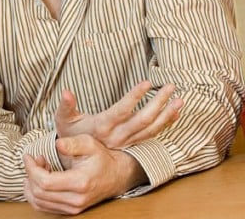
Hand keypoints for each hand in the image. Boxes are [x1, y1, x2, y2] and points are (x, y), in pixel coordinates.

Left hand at [23, 134, 147, 214]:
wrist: (116, 175)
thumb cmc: (102, 158)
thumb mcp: (90, 144)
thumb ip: (72, 143)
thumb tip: (57, 144)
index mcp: (80, 182)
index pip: (45, 182)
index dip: (31, 169)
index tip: (28, 156)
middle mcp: (76, 199)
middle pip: (39, 193)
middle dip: (30, 175)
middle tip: (34, 160)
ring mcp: (73, 207)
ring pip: (39, 202)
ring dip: (32, 185)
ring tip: (38, 168)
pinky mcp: (70, 211)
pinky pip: (44, 207)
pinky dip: (36, 194)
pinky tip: (41, 180)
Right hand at [54, 81, 183, 148]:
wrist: (76, 160)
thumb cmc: (70, 135)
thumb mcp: (64, 120)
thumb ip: (66, 106)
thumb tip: (67, 92)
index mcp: (101, 127)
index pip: (121, 111)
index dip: (134, 97)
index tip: (147, 83)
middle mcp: (116, 136)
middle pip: (142, 120)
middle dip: (158, 103)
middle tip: (170, 86)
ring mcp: (126, 142)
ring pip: (150, 129)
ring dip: (167, 114)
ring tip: (180, 99)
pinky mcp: (132, 145)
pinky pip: (152, 135)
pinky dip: (165, 124)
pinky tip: (176, 113)